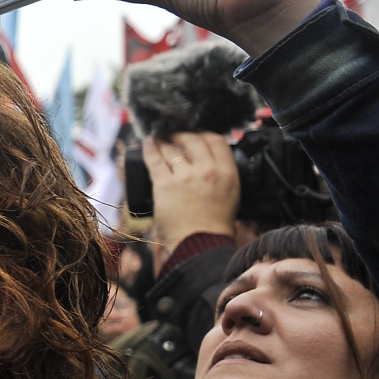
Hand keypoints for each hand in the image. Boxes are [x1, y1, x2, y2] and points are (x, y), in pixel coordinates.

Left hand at [145, 133, 239, 258]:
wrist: (201, 243)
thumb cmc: (214, 224)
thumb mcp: (230, 193)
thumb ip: (222, 173)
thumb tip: (209, 158)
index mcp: (227, 172)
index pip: (216, 140)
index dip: (203, 135)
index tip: (195, 136)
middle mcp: (208, 171)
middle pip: (193, 140)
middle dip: (183, 135)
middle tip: (175, 136)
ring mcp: (185, 177)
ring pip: (172, 148)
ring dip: (164, 141)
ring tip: (160, 138)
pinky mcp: (165, 185)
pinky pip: (155, 160)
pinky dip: (150, 148)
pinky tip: (148, 142)